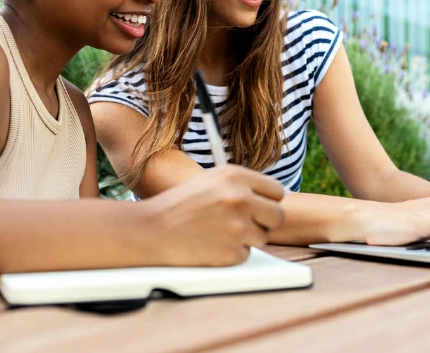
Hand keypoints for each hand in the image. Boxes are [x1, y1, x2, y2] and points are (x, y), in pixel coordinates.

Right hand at [141, 165, 285, 266]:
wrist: (151, 230)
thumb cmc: (180, 205)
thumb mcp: (211, 182)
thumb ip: (243, 186)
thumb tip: (279, 197)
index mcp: (236, 176)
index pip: (277, 191)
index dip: (267, 201)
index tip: (258, 207)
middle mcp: (240, 199)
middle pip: (277, 216)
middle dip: (264, 222)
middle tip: (243, 224)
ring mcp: (238, 227)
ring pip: (263, 237)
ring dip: (247, 238)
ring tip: (218, 232)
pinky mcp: (232, 253)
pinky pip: (247, 254)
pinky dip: (232, 253)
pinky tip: (211, 245)